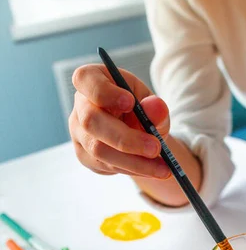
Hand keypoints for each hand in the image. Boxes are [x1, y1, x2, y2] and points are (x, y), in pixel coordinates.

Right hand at [69, 64, 170, 178]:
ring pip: (99, 150)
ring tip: (163, 168)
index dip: (104, 92)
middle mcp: (80, 106)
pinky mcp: (85, 155)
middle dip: (126, 138)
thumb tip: (157, 107)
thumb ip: (155, 107)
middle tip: (156, 148)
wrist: (138, 133)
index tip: (130, 103)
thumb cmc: (141, 110)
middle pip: (91, 121)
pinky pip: (106, 165)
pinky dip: (132, 169)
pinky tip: (152, 169)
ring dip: (134, 162)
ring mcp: (78, 133)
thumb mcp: (153, 105)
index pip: (85, 80)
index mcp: (93, 80)